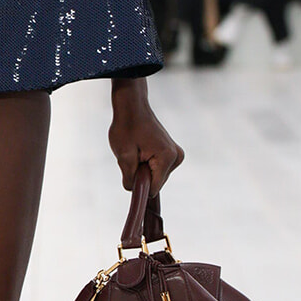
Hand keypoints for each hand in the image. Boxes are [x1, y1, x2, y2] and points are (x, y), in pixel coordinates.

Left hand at [109, 77, 184, 194]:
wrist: (132, 107)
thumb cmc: (126, 127)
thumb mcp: (123, 155)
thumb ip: (130, 178)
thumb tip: (135, 192)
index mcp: (167, 158)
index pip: (153, 188)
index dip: (138, 183)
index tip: (131, 168)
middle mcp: (177, 157)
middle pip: (155, 183)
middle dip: (141, 174)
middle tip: (133, 154)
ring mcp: (176, 155)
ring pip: (155, 177)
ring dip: (143, 169)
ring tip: (137, 150)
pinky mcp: (172, 153)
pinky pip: (157, 169)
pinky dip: (146, 164)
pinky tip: (142, 149)